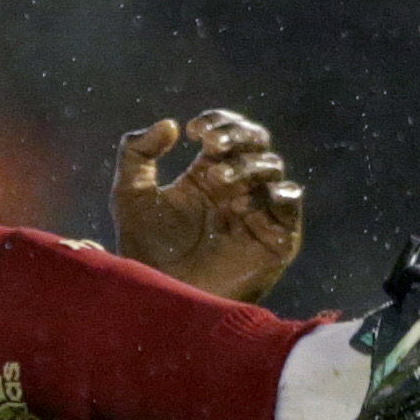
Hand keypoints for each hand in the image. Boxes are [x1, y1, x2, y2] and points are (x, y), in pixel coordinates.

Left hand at [114, 110, 303, 302]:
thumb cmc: (144, 250)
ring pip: (272, 167)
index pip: (230, 131)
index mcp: (209, 173)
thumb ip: (137, 153)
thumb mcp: (129, 195)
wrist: (162, 298)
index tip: (193, 130)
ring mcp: (258, 211)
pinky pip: (290, 201)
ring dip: (246, 165)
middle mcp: (238, 188)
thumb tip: (171, 124)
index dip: (218, 121)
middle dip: (238, 134)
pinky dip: (276, 191)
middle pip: (257, 142)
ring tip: (216, 182)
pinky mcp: (276, 237)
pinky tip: (247, 199)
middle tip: (212, 143)